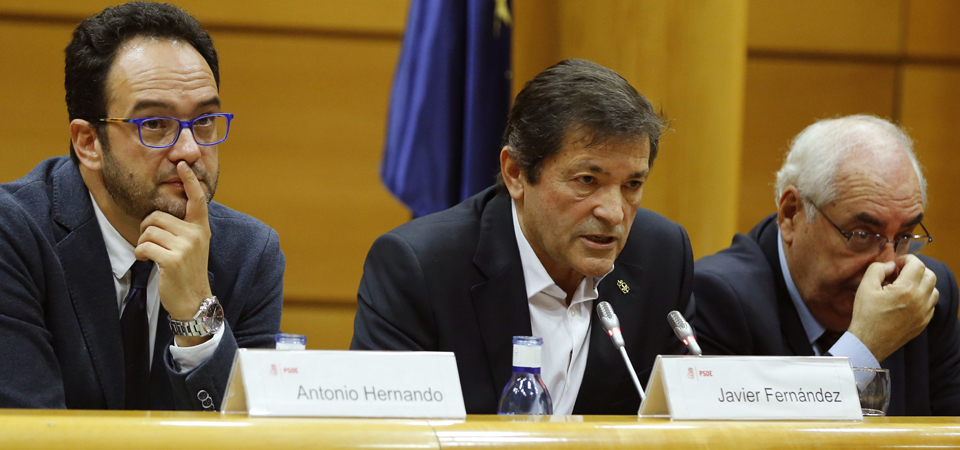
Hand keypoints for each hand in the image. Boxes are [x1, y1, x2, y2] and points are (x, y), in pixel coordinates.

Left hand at [135, 161, 212, 346]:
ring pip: (148, 230)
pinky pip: (144, 246)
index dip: (190, 180)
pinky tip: (147, 261)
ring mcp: (185, 246)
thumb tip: (160, 215)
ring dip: (142, 243)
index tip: (183, 164)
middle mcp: (196, 234)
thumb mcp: (193, 246)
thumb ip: (183, 228)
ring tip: (151, 255)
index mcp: (201, 228)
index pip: (197, 199)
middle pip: (157, 216)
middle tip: (151, 244)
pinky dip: (140, 253)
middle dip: (147, 229)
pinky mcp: (172, 259)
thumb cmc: (188, 272)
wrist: (194, 300)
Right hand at [847, 255, 938, 361]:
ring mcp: (924, 313)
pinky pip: (931, 304)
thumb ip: (878, 269)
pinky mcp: (924, 322)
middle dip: (917, 270)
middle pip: (930, 275)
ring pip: (934, 290)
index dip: (907, 259)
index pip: (917, 265)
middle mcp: (920, 300)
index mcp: (905, 289)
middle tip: (902, 273)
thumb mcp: (865, 287)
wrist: (869, 342)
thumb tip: (891, 265)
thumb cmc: (866, 314)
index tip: (897, 264)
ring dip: (922, 283)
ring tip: (907, 286)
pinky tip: (909, 300)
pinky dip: (924, 297)